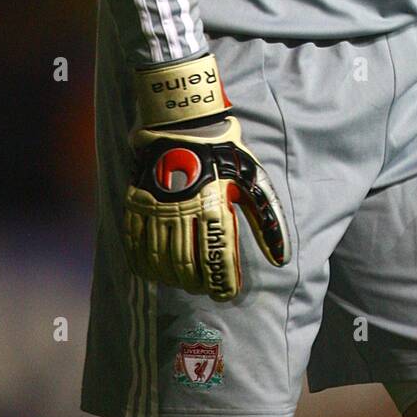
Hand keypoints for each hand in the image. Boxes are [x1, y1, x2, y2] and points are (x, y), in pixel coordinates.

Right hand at [124, 57, 290, 300]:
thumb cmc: (224, 154)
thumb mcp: (253, 182)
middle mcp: (182, 211)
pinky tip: (156, 271)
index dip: (222, 285)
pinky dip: (146, 265)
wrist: (185, 124)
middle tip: (206, 286)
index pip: (216, 261)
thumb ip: (268, 221)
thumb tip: (281, 259)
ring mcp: (156, 208)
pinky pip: (135, 245)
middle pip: (186, 267)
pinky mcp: (136, 203)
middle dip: (198, 284)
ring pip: (161, 261)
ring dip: (174, 278)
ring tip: (185, 281)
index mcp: (213, 206)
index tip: (226, 292)